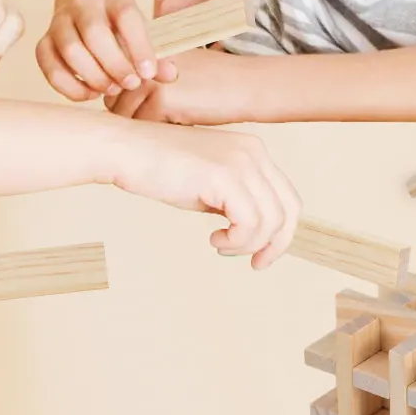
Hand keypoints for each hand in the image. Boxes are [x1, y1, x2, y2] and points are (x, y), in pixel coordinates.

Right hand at [37, 0, 174, 101]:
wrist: (86, 12)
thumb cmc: (118, 28)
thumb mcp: (141, 33)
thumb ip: (156, 55)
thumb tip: (170, 75)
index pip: (126, 15)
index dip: (139, 46)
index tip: (149, 72)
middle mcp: (83, 5)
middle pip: (94, 32)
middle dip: (114, 64)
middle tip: (130, 84)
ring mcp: (59, 22)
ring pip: (70, 50)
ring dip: (93, 76)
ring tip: (111, 89)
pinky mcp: (44, 43)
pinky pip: (49, 67)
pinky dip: (70, 87)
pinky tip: (89, 93)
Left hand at [106, 47, 252, 125]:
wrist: (249, 87)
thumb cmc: (218, 84)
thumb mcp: (179, 71)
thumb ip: (149, 80)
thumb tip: (117, 103)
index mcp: (145, 51)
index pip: (116, 84)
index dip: (130, 104)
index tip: (153, 114)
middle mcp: (144, 59)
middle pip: (115, 101)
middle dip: (133, 117)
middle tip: (164, 121)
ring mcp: (151, 77)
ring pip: (126, 118)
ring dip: (145, 128)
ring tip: (174, 122)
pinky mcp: (162, 98)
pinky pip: (143, 128)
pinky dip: (158, 136)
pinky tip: (182, 126)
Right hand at [113, 123, 300, 268]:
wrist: (126, 150)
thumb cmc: (160, 169)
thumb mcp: (209, 184)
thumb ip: (235, 200)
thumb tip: (253, 231)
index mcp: (253, 151)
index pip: (288, 198)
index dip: (280, 233)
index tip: (260, 255)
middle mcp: (254, 152)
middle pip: (289, 210)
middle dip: (275, 245)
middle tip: (254, 264)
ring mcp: (241, 162)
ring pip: (271, 221)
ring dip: (247, 245)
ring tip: (220, 245)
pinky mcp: (224, 175)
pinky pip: (250, 222)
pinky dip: (237, 241)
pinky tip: (214, 239)